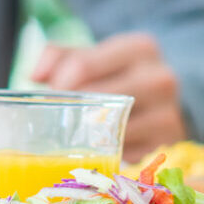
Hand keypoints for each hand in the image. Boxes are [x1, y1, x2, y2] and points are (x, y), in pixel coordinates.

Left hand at [30, 33, 186, 162]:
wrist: (169, 101)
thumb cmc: (122, 76)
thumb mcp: (98, 56)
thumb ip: (60, 56)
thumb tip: (34, 76)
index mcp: (140, 47)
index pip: (82, 66)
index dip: (57, 85)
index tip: (50, 97)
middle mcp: (161, 78)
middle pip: (95, 99)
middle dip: (68, 111)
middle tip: (54, 120)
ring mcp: (168, 115)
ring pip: (109, 132)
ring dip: (84, 138)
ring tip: (73, 136)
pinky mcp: (166, 146)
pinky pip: (124, 155)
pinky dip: (105, 156)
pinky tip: (97, 151)